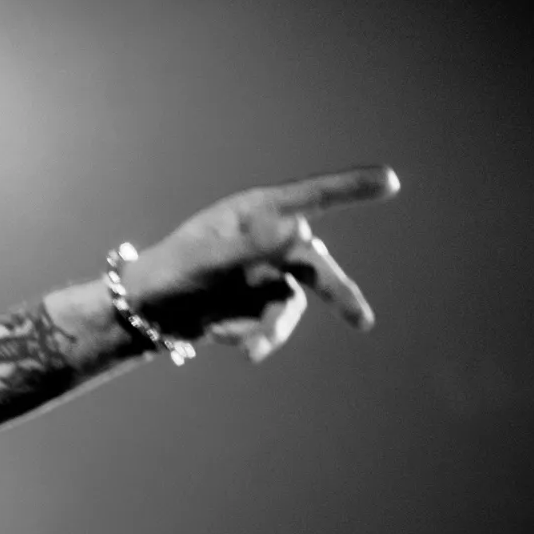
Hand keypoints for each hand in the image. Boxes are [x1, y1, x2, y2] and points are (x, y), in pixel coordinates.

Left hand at [124, 165, 399, 361]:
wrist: (142, 312)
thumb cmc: (167, 274)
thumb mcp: (206, 260)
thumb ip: (252, 245)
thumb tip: (301, 227)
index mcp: (254, 213)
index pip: (311, 198)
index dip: (352, 189)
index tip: (391, 181)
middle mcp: (267, 239)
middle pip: (316, 265)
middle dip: (339, 296)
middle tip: (362, 322)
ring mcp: (267, 272)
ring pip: (292, 304)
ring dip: (272, 330)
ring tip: (248, 351)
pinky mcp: (260, 301)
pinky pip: (271, 323)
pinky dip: (248, 333)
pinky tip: (216, 334)